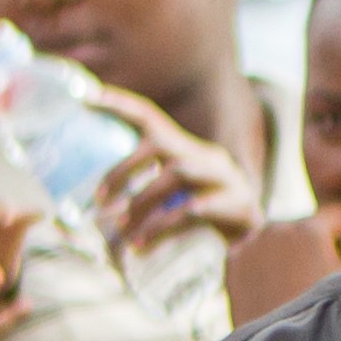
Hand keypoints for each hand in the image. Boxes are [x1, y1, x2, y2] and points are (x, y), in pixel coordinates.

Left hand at [83, 89, 263, 253]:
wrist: (255, 236)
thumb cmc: (204, 214)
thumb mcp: (175, 196)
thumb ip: (147, 189)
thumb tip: (97, 207)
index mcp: (189, 149)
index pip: (151, 118)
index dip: (120, 104)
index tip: (86, 96)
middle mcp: (208, 156)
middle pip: (161, 147)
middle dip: (124, 171)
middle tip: (101, 201)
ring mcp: (227, 179)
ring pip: (177, 175)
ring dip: (143, 202)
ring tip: (123, 231)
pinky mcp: (240, 205)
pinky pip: (196, 209)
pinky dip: (165, 225)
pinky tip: (144, 243)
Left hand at [222, 211, 340, 325]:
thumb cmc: (326, 324)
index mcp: (310, 230)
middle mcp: (276, 227)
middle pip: (312, 224)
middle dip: (322, 244)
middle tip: (327, 280)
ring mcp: (250, 242)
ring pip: (284, 236)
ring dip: (295, 251)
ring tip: (300, 286)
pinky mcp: (233, 259)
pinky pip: (259, 248)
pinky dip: (268, 261)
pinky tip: (277, 287)